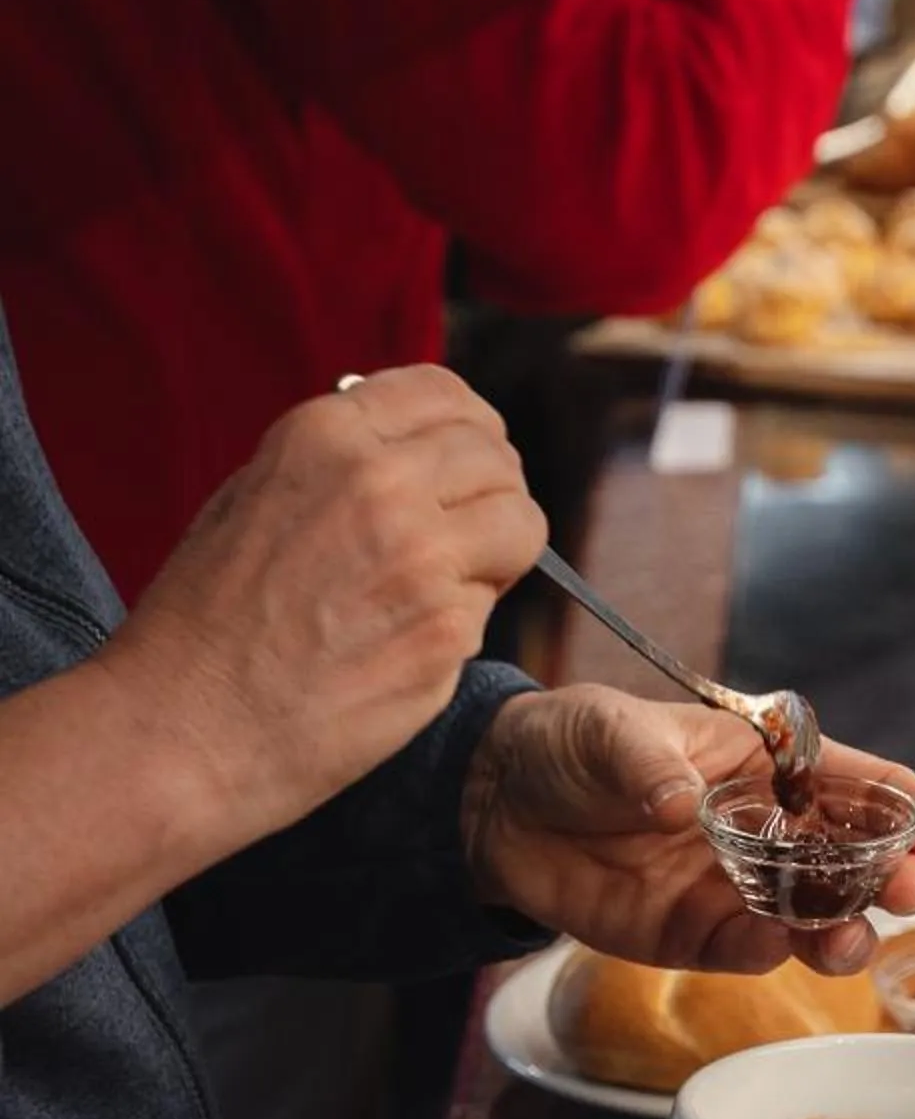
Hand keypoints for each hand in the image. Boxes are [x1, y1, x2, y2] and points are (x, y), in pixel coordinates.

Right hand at [107, 366, 545, 858]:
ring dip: (501, 553)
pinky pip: (492, 606)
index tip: (473, 461)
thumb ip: (338, 467)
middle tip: (473, 536)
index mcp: (325, 436)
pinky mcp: (447, 630)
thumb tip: (412, 451)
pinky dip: (465, 623)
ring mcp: (421, 555)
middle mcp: (380, 481)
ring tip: (446, 587)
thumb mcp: (253, 500)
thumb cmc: (208, 623)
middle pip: (496, 459)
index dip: (472, 431)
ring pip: (521, 525)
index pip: (444, 395)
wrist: (189, 723)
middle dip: (495, 494)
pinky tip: (407, 644)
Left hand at [460, 688, 914, 975]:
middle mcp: (765, 829)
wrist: (496, 808)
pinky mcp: (694, 936)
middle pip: (848, 858)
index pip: (849, 780)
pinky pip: (745, 953)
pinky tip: (771, 948)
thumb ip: (647, 763)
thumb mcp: (607, 732)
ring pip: (811, 917)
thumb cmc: (568, 747)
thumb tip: (678, 802)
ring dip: (841, 930)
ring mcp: (733, 887)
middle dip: (889, 875)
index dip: (900, 800)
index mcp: (763, 765)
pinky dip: (765, 954)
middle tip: (909, 890)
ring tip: (850, 939)